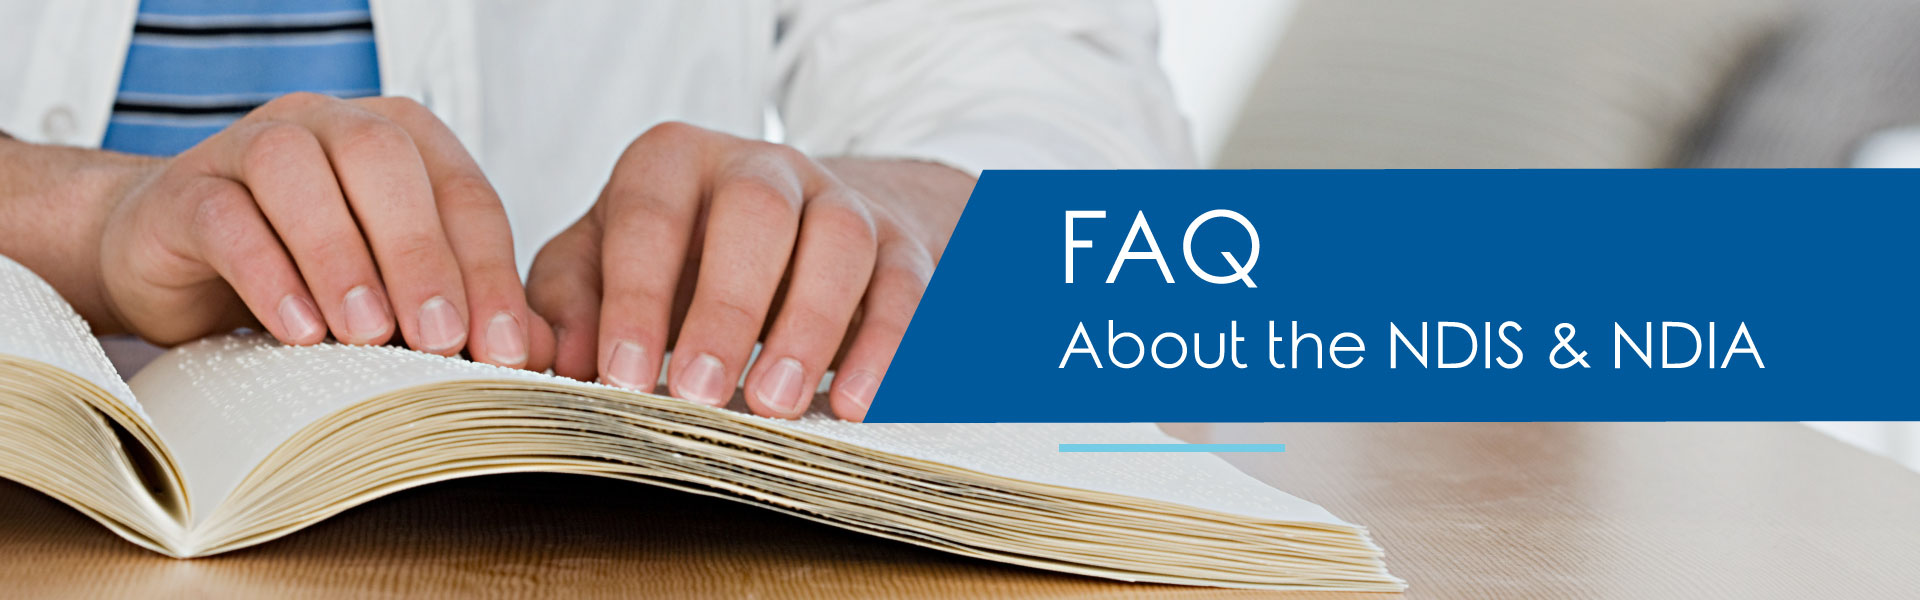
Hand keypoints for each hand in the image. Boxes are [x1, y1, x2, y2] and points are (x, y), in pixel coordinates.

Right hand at [93, 93, 552, 367]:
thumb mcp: (398, 293)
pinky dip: (267, 272)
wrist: (182, 262)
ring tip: (368, 334)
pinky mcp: (185, 192)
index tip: (506, 349)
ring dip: (340, 256)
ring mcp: (250, 146)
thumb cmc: (311, 274)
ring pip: (297, 171)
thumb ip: (468, 310)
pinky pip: (227, 216)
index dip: (490, 272)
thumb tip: (539, 354)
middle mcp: (329, 126)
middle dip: (421, 253)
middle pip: (384, 159)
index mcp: (403, 142)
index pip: (463, 194)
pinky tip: (299, 329)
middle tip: (441, 338)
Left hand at [527, 122, 971, 420]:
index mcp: (672, 160)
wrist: (787, 229)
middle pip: (757, 211)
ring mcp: (837, 198)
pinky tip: (854, 404)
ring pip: (841, 240)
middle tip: (702, 394)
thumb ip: (569, 301)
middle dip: (728, 305)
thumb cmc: (672, 258)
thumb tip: (558, 358)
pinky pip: (905, 285)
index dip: (636, 297)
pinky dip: (885, 346)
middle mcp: (760, 165)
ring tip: (776, 405)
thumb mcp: (600, 263)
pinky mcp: (897, 243)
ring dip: (811, 325)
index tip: (624, 378)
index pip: (650, 214)